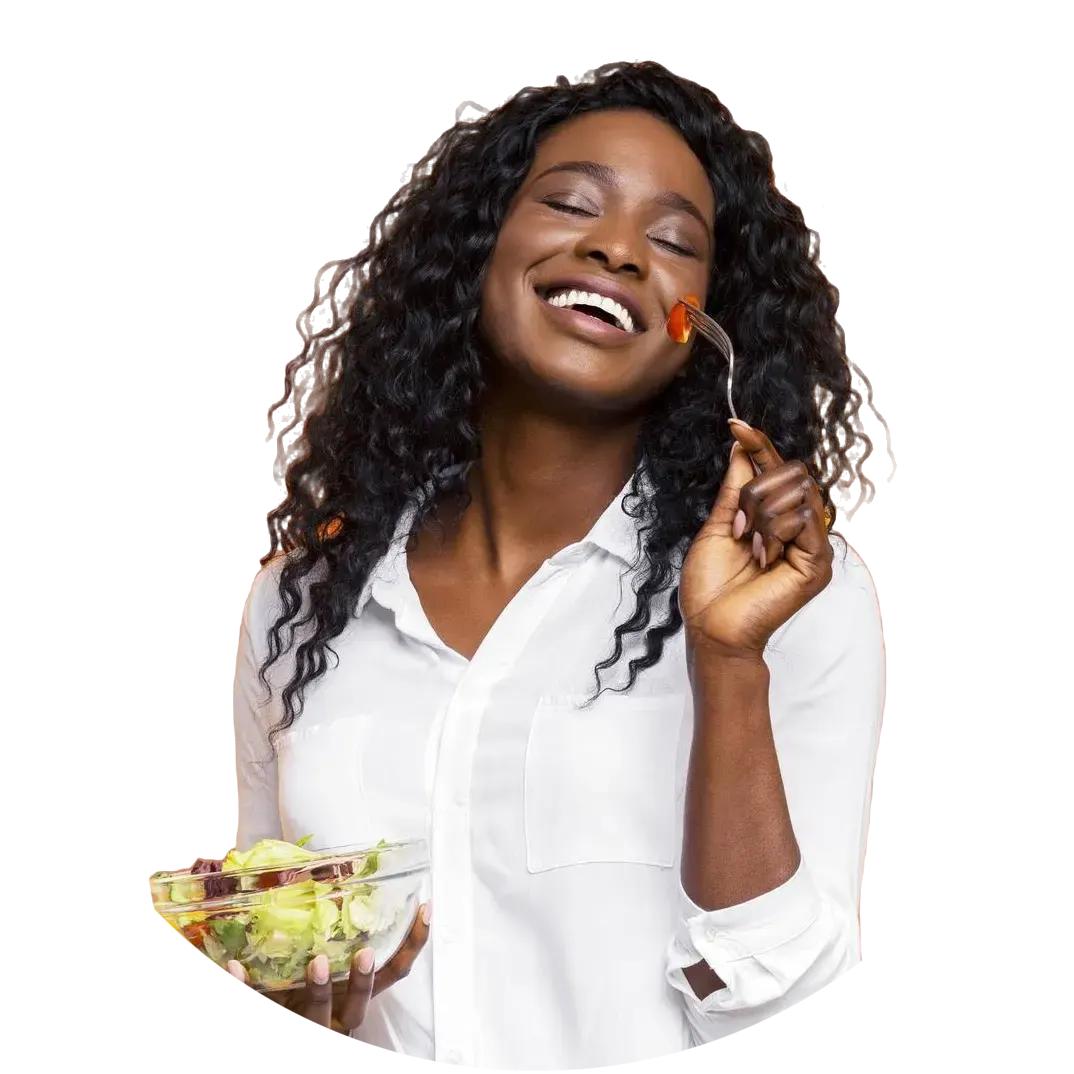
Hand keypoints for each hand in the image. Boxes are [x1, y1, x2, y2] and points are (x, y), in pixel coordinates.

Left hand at [227, 901, 430, 1038]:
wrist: (269, 1042)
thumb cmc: (299, 999)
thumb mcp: (322, 975)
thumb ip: (329, 940)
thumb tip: (326, 875)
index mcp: (356, 1000)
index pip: (394, 973)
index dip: (413, 943)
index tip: (424, 908)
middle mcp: (338, 1018)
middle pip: (359, 1006)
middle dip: (363, 982)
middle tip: (364, 955)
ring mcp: (305, 1028)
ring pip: (317, 1016)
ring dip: (319, 990)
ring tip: (315, 963)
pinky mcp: (271, 1027)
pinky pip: (257, 1010)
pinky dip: (244, 990)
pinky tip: (233, 968)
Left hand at [679, 419, 833, 654]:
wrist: (710, 628)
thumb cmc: (710, 587)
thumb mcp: (719, 525)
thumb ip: (736, 489)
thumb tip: (741, 448)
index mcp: (778, 520)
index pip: (779, 471)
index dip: (760, 445)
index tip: (736, 424)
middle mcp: (801, 530)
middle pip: (790, 474)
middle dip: (755, 492)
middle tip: (737, 527)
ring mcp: (813, 547)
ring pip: (796, 492)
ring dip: (760, 515)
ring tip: (748, 547)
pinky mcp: (818, 564)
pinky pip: (802, 519)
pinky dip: (772, 532)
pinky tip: (760, 557)